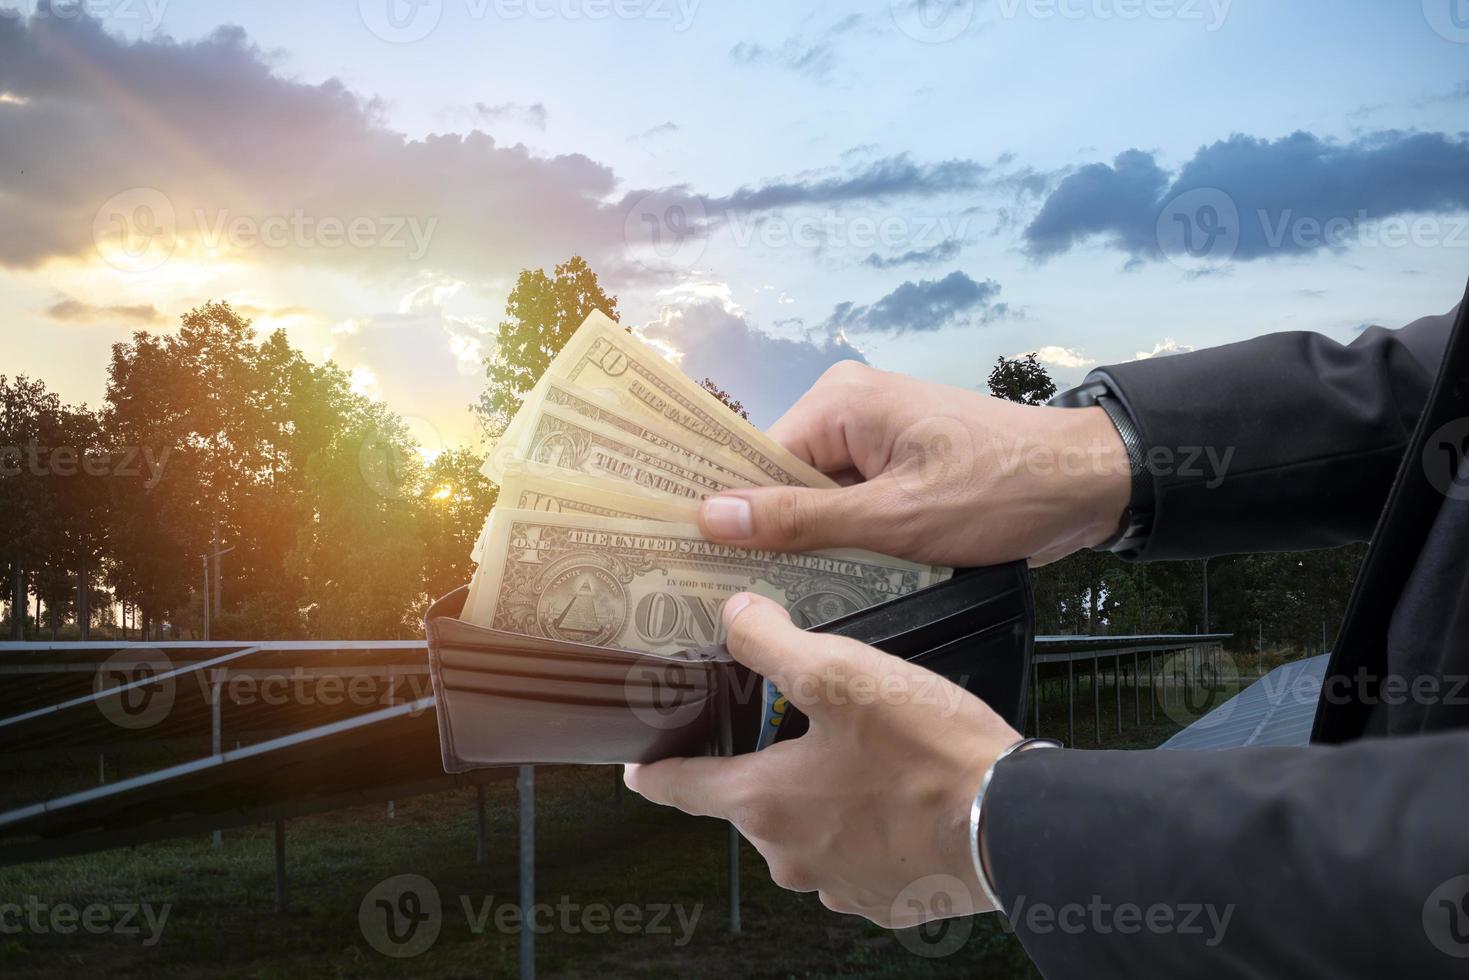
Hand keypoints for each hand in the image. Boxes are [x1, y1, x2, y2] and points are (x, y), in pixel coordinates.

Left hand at [623, 592, 1022, 926]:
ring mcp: (837, 886)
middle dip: (766, 762)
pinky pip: (853, 853)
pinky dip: (863, 823)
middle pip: (751, 802)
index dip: (654, 769)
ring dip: (820, 794)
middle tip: (797, 721)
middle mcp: (789, 856)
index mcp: (764, 803)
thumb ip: (772, 642)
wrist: (1013, 826)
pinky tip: (896, 790)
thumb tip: (734, 617)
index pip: (680, 788)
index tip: (637, 765)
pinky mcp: (883, 899)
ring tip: (862, 751)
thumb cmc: (928, 753)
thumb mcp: (842, 672)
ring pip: (806, 827)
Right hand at [699, 361, 1130, 565]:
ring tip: (772, 603)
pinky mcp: (899, 465)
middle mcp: (847, 408)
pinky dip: (844, 541)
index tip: (696, 570)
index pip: (756, 462)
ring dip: (809, 545)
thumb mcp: (893, 518)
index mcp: (838, 402)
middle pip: (781, 481)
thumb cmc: (995, 494)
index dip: (729, 516)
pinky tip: (827, 586)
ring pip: (816, 499)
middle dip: (768, 535)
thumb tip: (709, 515)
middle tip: (729, 601)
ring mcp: (876, 437)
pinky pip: (850, 503)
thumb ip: (801, 520)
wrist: (1090, 483)